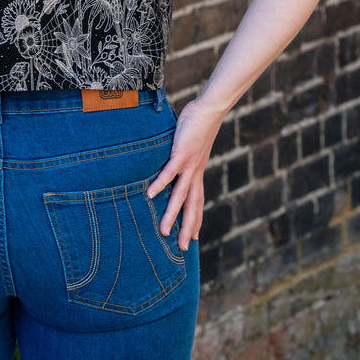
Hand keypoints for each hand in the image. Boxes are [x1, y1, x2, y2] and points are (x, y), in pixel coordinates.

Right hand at [147, 96, 224, 251]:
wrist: (210, 110)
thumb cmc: (199, 123)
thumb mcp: (191, 145)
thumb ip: (183, 154)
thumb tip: (175, 155)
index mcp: (198, 172)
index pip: (198, 202)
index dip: (196, 220)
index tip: (194, 238)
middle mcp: (195, 173)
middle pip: (192, 206)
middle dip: (188, 228)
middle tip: (184, 249)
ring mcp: (189, 165)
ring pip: (180, 195)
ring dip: (172, 214)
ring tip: (163, 231)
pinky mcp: (182, 153)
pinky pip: (169, 173)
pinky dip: (160, 184)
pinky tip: (150, 195)